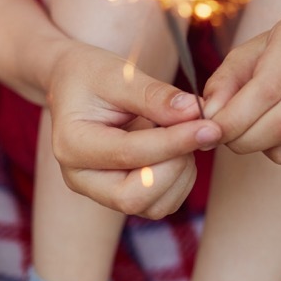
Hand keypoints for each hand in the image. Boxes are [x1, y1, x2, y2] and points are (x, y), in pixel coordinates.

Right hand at [48, 43, 222, 218]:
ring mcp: (100, 192)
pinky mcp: (121, 196)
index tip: (208, 126)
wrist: (76, 86)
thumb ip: (154, 95)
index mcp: (72, 145)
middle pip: (133, 197)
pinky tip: (176, 150)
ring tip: (180, 135)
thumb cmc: (93, 76)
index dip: (173, 142)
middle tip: (192, 131)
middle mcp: (81, 177)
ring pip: (153, 206)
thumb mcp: (119, 75)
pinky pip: (161, 204)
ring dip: (180, 174)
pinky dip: (180, 180)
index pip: (128, 154)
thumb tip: (193, 112)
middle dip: (174, 167)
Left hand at [204, 14, 280, 163]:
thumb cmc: (279, 56)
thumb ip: (223, 82)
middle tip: (222, 139)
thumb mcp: (247, 56)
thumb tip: (209, 117)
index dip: (234, 117)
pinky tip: (272, 135)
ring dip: (257, 143)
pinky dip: (277, 151)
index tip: (208, 132)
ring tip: (245, 131)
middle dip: (244, 137)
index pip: (267, 87)